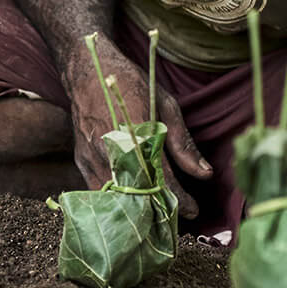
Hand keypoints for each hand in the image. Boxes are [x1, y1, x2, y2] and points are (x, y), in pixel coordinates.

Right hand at [63, 37, 210, 221]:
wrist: (87, 69)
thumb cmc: (131, 84)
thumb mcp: (165, 105)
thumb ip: (183, 143)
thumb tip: (205, 174)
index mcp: (137, 132)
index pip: (161, 178)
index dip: (180, 199)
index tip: (194, 211)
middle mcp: (112, 148)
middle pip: (138, 195)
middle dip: (158, 210)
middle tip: (176, 217)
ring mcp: (92, 156)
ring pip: (117, 197)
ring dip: (137, 209)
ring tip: (156, 214)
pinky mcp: (81, 160)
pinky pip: (100, 190)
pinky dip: (117, 200)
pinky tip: (132, 202)